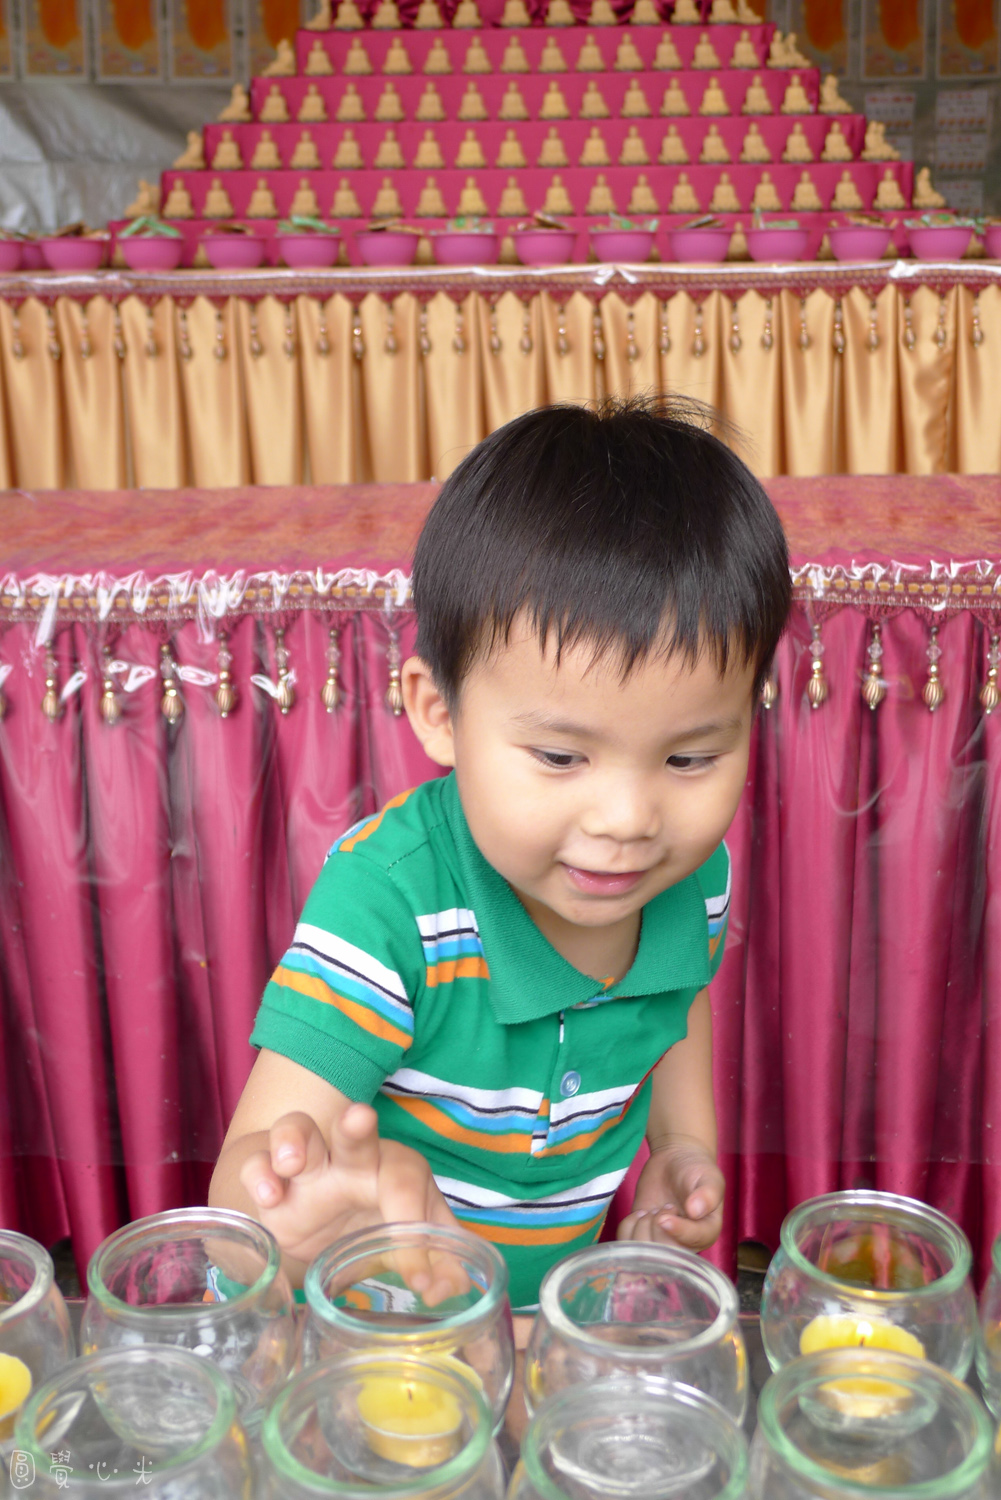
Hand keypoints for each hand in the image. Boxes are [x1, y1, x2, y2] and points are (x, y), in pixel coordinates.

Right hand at [239, 1105, 463, 1300]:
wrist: (314, 1221)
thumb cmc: (372, 1222)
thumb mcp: (405, 1241)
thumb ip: (437, 1261)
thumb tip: (457, 1290)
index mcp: (392, 1169)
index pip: (407, 1185)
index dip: (415, 1230)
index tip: (420, 1281)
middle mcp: (350, 1159)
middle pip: (354, 1132)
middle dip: (356, 1125)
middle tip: (361, 1117)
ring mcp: (308, 1166)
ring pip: (298, 1130)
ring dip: (294, 1139)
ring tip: (293, 1162)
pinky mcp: (270, 1180)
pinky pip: (258, 1163)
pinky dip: (260, 1174)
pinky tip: (268, 1196)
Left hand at [616, 1136, 723, 1251]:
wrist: (674, 1162)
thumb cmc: (695, 1170)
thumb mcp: (709, 1178)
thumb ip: (706, 1194)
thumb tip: (696, 1211)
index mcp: (706, 1234)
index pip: (691, 1243)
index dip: (677, 1232)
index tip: (665, 1217)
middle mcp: (685, 1245)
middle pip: (666, 1255)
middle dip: (657, 1227)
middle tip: (665, 1206)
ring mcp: (662, 1243)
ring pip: (644, 1253)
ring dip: (642, 1227)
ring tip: (653, 1210)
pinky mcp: (642, 1236)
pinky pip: (628, 1243)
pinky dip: (628, 1227)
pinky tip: (639, 1213)